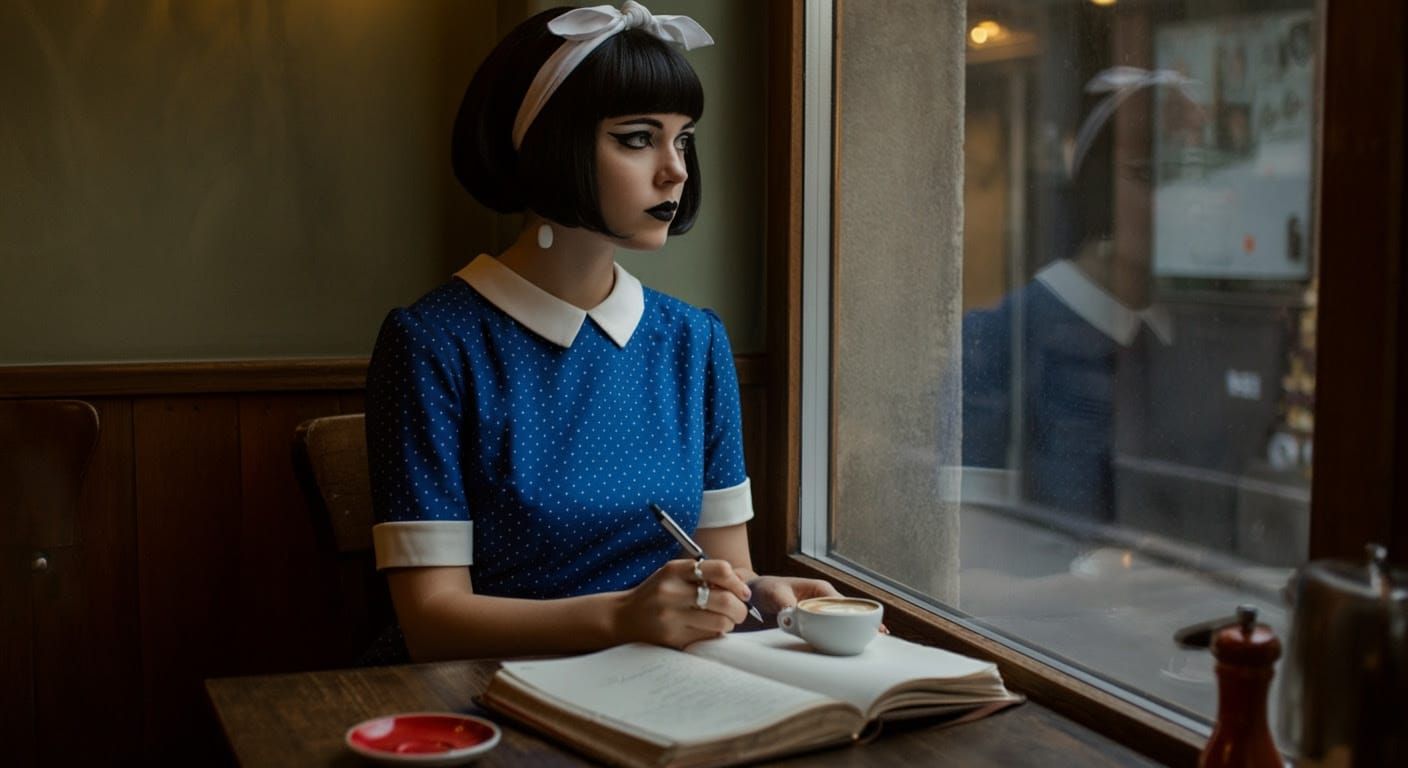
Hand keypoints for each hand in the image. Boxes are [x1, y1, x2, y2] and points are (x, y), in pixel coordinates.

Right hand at [613, 559, 751, 648]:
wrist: (624, 617)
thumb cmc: (656, 593)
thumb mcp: (673, 575)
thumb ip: (704, 575)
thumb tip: (741, 586)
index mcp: (674, 571)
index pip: (719, 570)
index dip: (737, 582)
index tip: (742, 591)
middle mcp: (672, 592)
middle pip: (725, 600)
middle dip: (740, 608)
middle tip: (740, 610)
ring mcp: (672, 617)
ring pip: (720, 623)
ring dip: (729, 623)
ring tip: (724, 620)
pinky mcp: (673, 638)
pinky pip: (708, 637)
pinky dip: (715, 633)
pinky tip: (707, 628)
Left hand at [746, 576, 889, 633]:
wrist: (754, 594)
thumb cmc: (766, 589)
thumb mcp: (775, 594)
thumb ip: (785, 604)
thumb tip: (795, 615)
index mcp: (820, 589)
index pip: (843, 603)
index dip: (858, 614)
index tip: (872, 625)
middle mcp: (824, 600)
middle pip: (849, 613)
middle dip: (864, 623)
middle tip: (881, 635)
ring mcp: (821, 612)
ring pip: (843, 622)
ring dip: (856, 631)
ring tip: (874, 642)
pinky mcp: (815, 623)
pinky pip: (831, 630)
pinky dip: (840, 637)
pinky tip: (849, 648)